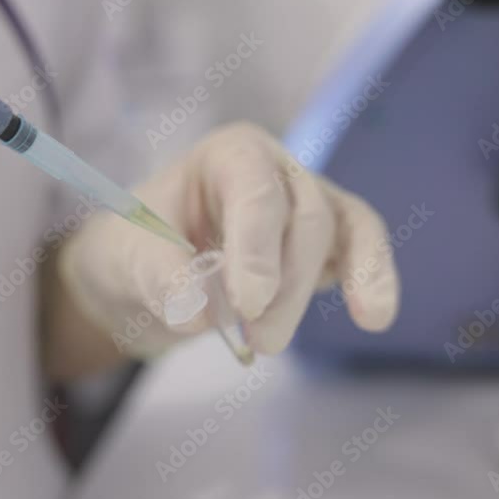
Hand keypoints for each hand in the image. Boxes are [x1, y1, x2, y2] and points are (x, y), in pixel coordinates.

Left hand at [53, 122, 399, 366]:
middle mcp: (277, 170)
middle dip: (285, 282)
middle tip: (256, 338)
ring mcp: (307, 205)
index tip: (248, 303)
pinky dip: (372, 280)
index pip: (257, 187)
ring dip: (308, 294)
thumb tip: (197, 311)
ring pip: (337, 235)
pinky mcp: (325, 245)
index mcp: (229, 155)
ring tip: (267, 344)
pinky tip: (374, 316)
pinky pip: (361, 251)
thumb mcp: (124, 257)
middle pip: (305, 215)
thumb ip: (158, 275)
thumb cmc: (136, 248)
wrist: (145, 277)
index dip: (259, 244)